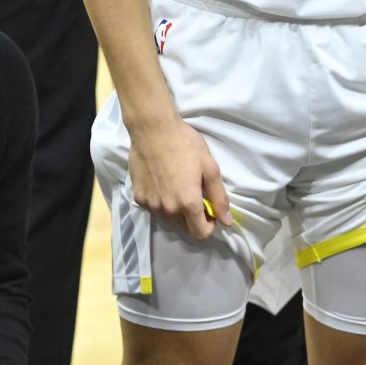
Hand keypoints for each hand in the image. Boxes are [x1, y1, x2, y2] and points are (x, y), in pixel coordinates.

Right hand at [127, 116, 231, 238]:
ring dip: (177, 210)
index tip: (210, 212)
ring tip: (177, 186)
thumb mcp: (210, 168)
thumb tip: (227, 221)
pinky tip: (162, 183)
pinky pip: (154, 208)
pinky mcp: (138, 197)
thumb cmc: (185, 145)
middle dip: (193, 218)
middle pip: (184, 228)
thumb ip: (219, 198)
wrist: (152, 130)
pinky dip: (161, 202)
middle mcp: (168, 209)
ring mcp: (151, 205)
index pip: (200, 234)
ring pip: (168, 219)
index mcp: (188, 203)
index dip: (209, 226)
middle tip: (195, 195)